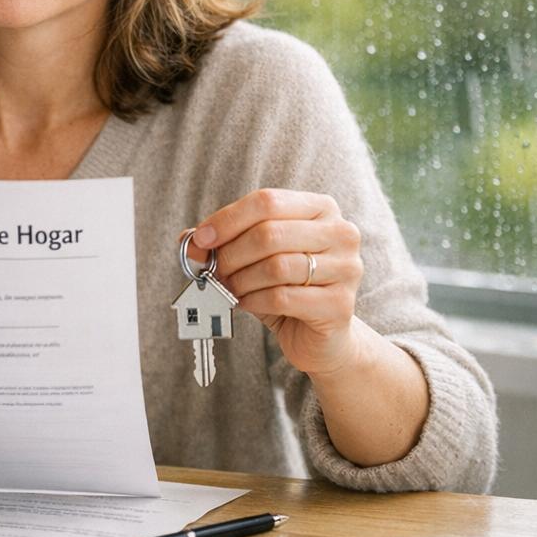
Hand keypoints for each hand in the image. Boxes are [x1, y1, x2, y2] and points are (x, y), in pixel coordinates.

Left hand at [187, 189, 363, 376]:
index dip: (228, 219)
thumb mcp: (255, 257)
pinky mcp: (339, 305)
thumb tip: (189, 239)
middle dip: (231, 254)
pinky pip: (283, 298)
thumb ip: (226, 242)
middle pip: (269, 234)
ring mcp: (346, 269)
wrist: (323, 335)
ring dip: (241, 280)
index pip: (267, 201)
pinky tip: (247, 303)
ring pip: (276, 266)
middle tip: (214, 270)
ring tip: (231, 288)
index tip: (201, 239)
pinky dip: (254, 301)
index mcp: (321, 208)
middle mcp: (341, 233)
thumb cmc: (287, 287)